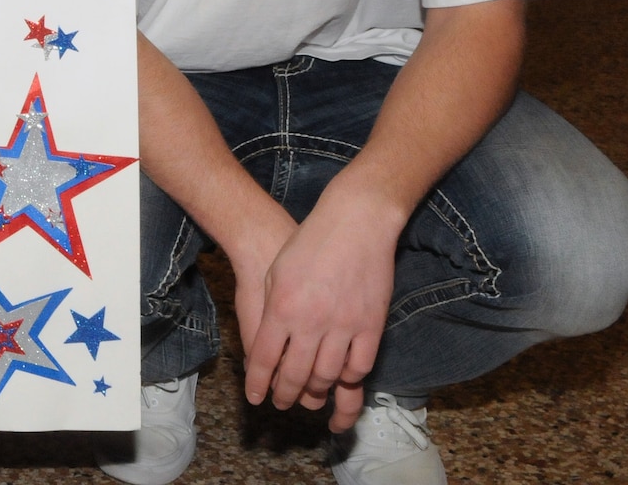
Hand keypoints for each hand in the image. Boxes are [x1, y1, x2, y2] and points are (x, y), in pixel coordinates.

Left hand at [239, 179, 403, 432]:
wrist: (353, 224)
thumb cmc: (307, 245)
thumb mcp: (275, 275)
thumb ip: (271, 313)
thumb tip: (265, 347)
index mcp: (281, 309)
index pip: (265, 359)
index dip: (259, 384)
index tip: (256, 398)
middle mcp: (311, 322)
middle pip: (296, 375)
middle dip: (286, 395)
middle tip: (282, 403)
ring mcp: (344, 326)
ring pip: (328, 377)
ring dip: (317, 393)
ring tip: (309, 399)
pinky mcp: (371, 325)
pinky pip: (360, 366)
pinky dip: (348, 378)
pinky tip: (340, 381)